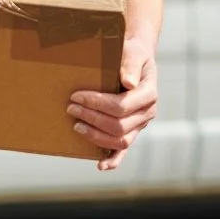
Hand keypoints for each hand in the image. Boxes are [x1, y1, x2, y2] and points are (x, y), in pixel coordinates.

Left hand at [67, 37, 158, 171]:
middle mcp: (147, 113)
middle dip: (92, 118)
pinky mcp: (132, 131)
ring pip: (120, 140)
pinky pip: (124, 150)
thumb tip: (128, 83)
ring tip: (76, 125)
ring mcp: (140, 125)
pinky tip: (100, 166)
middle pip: (119, 125)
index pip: (122, 106)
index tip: (76, 96)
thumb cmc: (132, 54)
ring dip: (96, 135)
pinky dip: (113, 160)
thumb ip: (130, 64)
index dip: (97, 103)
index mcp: (149, 94)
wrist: (137, 60)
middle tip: (70, 108)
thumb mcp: (133, 52)